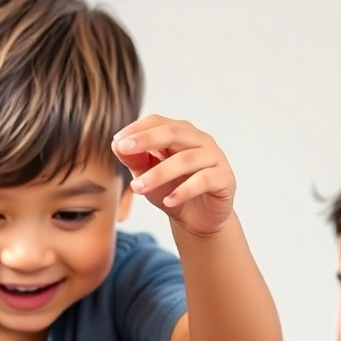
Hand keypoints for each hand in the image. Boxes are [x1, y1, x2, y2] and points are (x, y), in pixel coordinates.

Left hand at [112, 115, 236, 235]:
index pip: (158, 122)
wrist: (197, 219)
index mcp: (180, 133)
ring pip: (186, 159)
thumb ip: (134, 159)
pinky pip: (203, 181)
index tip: (117, 141)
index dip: (137, 128)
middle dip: (146, 140)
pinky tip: (168, 201)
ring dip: (159, 173)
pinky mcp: (224, 178)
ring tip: (138, 188)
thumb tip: (116, 144)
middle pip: (173, 133)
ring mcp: (214, 157)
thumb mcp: (148, 175)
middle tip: (124, 149)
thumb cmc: (172, 190)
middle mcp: (199, 140)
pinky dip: (184, 191)